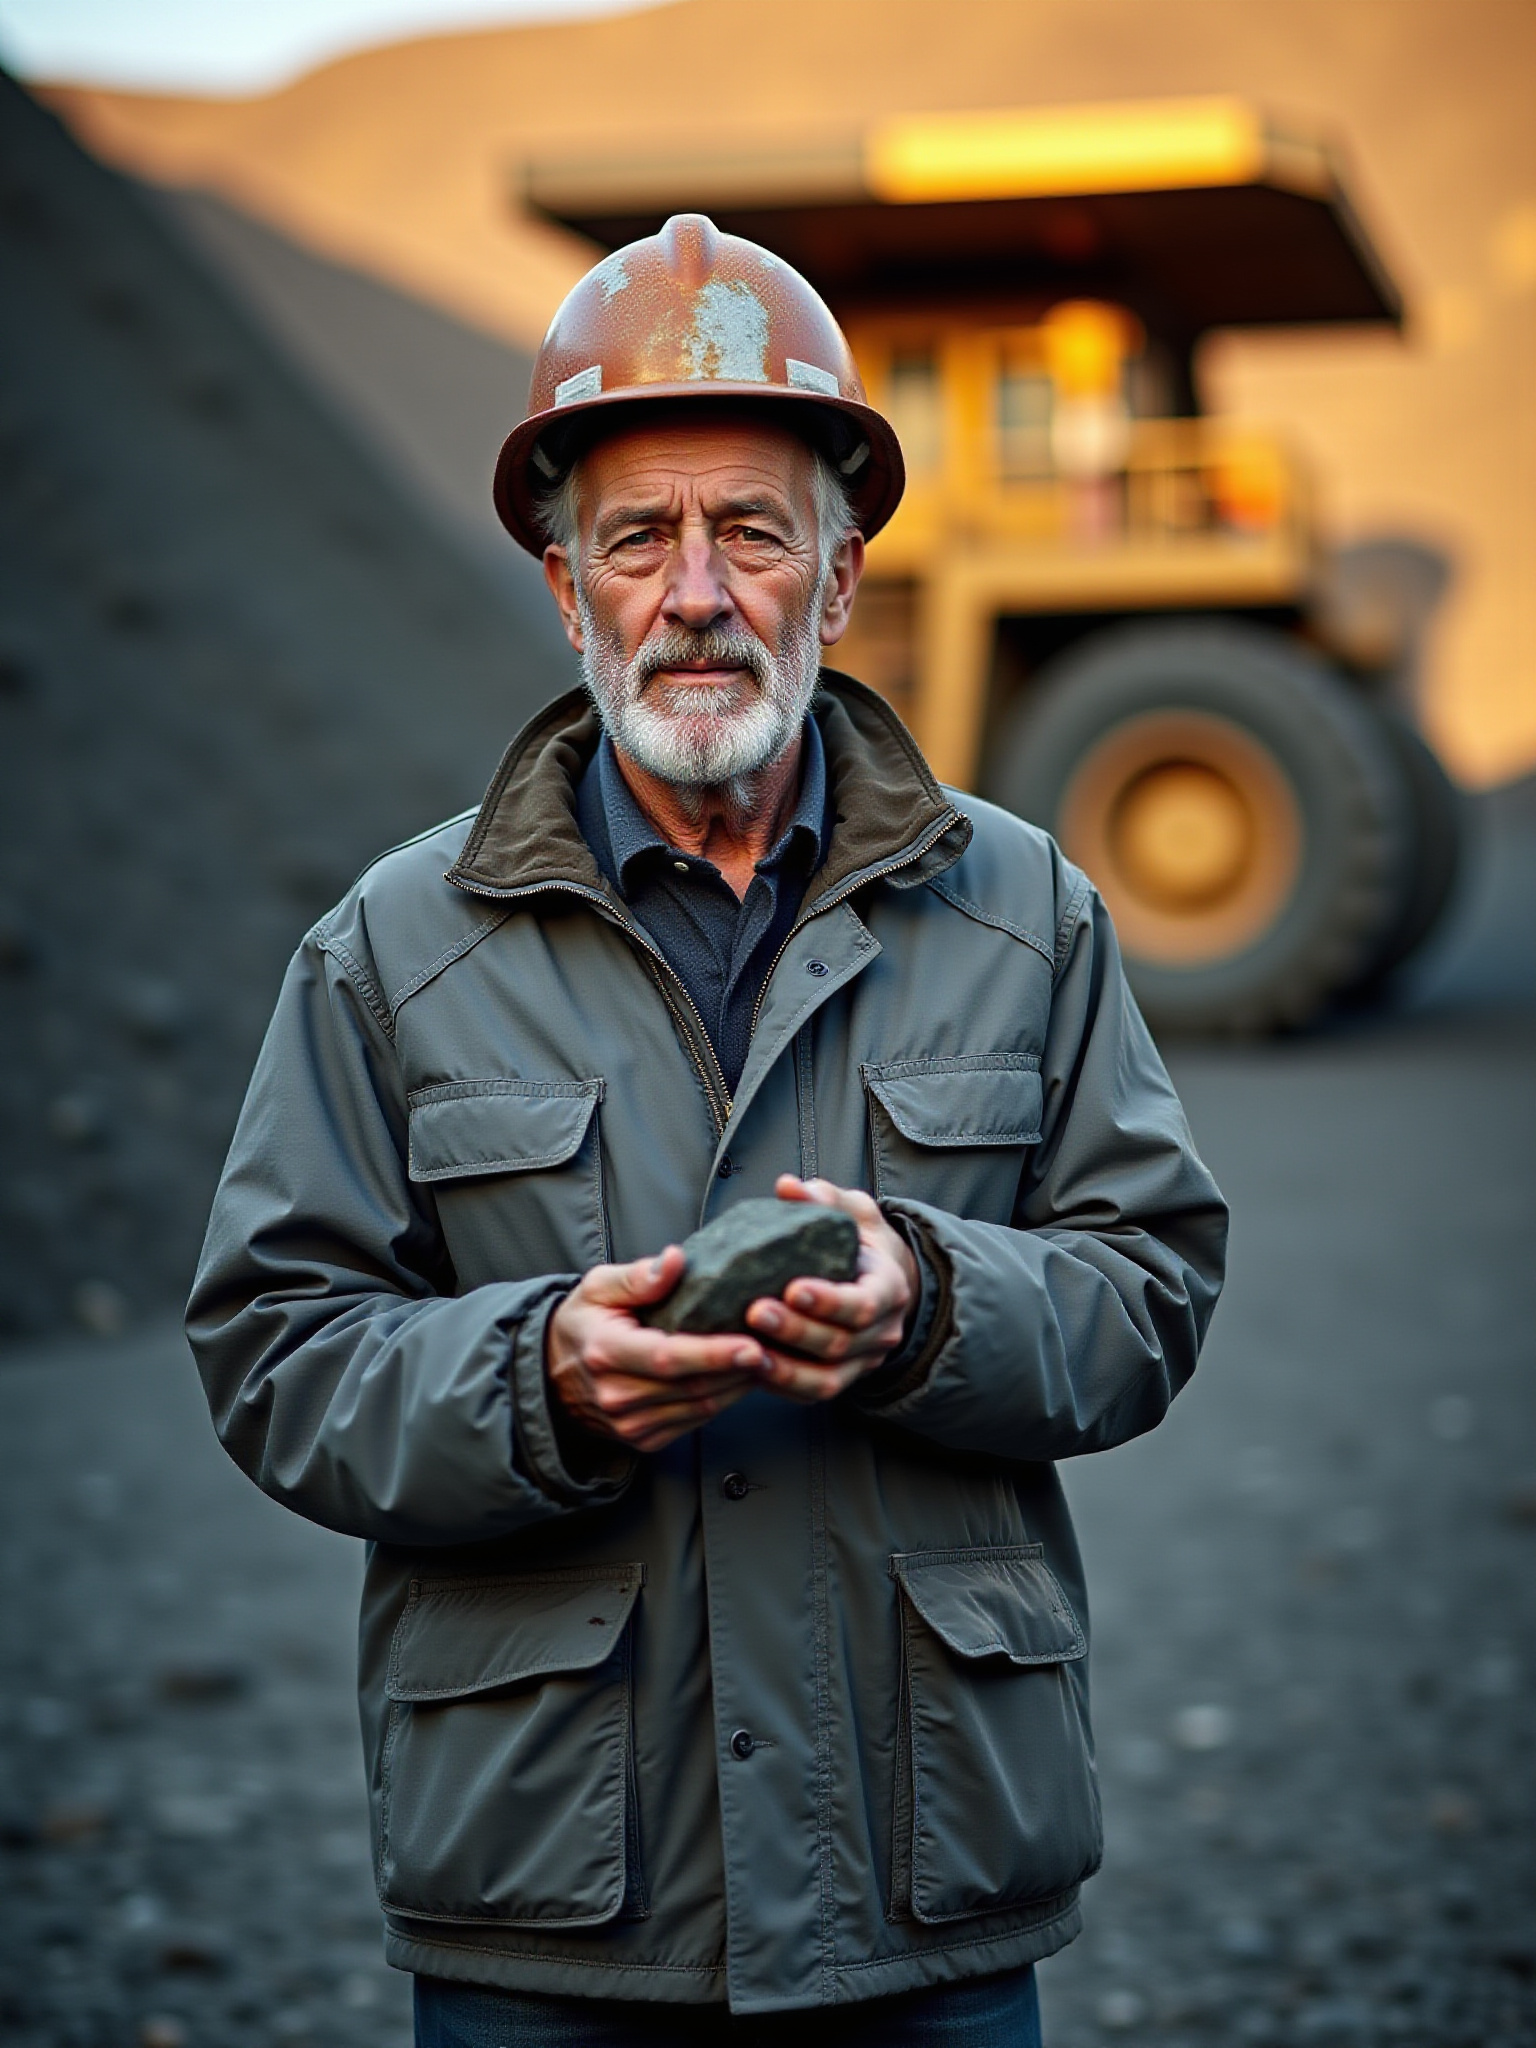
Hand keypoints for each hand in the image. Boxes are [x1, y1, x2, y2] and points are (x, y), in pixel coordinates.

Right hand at [545, 1246, 769, 1455]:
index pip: (667, 1358)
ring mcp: (630, 1423)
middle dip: (741, 1369)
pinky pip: (695, 1422)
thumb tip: (675, 1259)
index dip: (713, 1353)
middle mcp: (616, 1394)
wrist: (553, 1375)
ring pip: (701, 1408)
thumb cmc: (584, 1323)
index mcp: (606, 1351)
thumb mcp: (598, 1287)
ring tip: (769, 1357)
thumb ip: (638, 1276)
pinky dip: (723, 1400)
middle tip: (778, 1345)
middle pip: (693, 1386)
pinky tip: (741, 1377)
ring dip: (739, 1386)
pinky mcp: (644, 1439)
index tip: (753, 1344)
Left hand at [744, 1175, 918, 1401]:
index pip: (865, 1304)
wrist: (877, 1281)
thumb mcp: (851, 1212)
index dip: (830, 1301)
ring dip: (785, 1368)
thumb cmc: (859, 1243)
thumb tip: (788, 1186)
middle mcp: (881, 1332)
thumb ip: (823, 1198)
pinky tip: (748, 1368)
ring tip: (746, 1351)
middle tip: (755, 1311)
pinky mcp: (839, 1379)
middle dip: (796, 1331)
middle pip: (841, 1343)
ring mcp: (861, 1362)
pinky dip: (780, 1385)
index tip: (793, 1288)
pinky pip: (810, 1393)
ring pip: (826, 1378)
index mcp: (888, 1289)